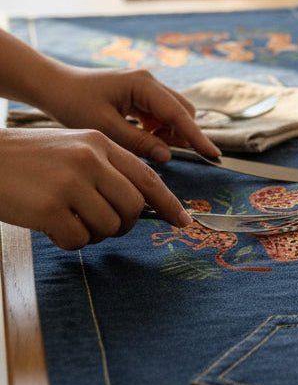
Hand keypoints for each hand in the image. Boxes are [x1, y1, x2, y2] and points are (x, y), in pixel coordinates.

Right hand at [0, 128, 191, 248]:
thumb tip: (140, 202)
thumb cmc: (26, 161)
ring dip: (94, 234)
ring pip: (109, 225)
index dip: (169, 203)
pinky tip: (51, 228)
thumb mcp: (72, 149)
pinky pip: (79, 239)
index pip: (147, 177)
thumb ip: (105, 168)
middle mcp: (89, 159)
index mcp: (99, 143)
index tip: (184, 221)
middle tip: (104, 227)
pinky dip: (69, 241)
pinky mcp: (48, 207)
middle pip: (133, 206)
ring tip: (70, 223)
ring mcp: (70, 182)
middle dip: (125, 224)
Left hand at [37, 67, 220, 161]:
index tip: (213, 155)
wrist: (53, 86)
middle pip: (182, 111)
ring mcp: (147, 87)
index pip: (178, 113)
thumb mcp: (105, 127)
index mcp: (143, 84)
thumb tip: (168, 155)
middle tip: (164, 153)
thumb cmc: (73, 103)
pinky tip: (142, 138)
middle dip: (181, 134)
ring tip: (149, 146)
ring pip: (173, 113)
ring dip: (169, 132)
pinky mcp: (141, 94)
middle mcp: (150, 82)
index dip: (197, 136)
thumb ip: (139, 142)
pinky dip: (158, 129)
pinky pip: (161, 114)